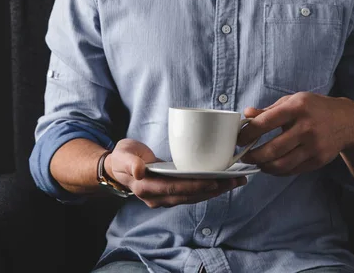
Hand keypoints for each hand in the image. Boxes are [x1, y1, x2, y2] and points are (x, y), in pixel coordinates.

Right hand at [107, 139, 245, 207]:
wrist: (117, 167)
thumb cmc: (122, 157)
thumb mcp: (123, 156)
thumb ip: (130, 162)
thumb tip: (140, 170)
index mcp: (146, 188)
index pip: (175, 189)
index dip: (195, 186)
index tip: (214, 181)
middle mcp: (158, 197)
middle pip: (190, 195)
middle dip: (214, 189)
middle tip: (235, 180)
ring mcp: (165, 198)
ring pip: (194, 197)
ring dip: (216, 190)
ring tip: (236, 181)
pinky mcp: (172, 193)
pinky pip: (193, 193)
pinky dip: (209, 188)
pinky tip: (224, 182)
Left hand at [237, 92, 353, 175]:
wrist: (347, 121)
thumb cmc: (314, 108)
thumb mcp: (293, 101)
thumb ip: (268, 110)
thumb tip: (246, 114)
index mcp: (297, 108)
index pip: (265, 123)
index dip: (248, 133)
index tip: (239, 139)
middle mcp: (306, 127)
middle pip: (272, 149)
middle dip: (253, 156)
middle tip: (243, 156)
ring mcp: (314, 146)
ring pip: (282, 164)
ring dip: (263, 166)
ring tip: (256, 162)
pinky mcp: (318, 160)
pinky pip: (292, 170)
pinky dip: (278, 171)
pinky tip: (270, 166)